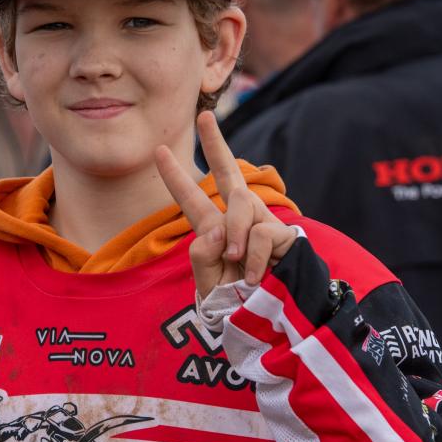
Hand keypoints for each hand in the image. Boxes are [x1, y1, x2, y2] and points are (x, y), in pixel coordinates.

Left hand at [156, 112, 296, 299]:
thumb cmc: (238, 306)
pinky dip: (253, 257)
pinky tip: (255, 276)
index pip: (192, 199)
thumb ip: (203, 256)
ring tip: (237, 265)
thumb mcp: (208, 285)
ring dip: (236, 236)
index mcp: (214, 231)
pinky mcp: (284, 234)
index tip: (158, 151)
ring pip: (240, 205)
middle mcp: (238, 221)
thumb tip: (218, 227)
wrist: (271, 325)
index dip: (176, 176)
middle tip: (204, 116)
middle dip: (215, 143)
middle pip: (228, 174)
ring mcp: (262, 224)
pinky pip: (262, 233)